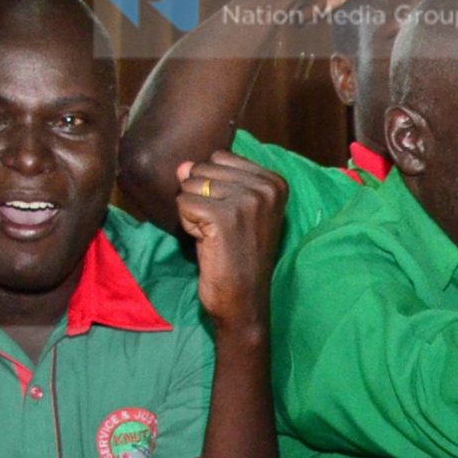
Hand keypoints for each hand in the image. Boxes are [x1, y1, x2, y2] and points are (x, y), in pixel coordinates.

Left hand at [176, 152, 287, 332]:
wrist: (244, 300)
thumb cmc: (238, 255)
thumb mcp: (231, 209)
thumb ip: (210, 179)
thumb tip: (182, 165)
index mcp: (275, 183)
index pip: (219, 157)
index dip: (214, 187)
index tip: (232, 217)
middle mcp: (266, 189)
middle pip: (203, 168)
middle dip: (202, 198)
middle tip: (222, 229)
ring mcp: (247, 202)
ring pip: (190, 184)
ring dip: (194, 212)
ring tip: (216, 236)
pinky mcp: (224, 217)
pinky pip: (183, 203)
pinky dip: (188, 225)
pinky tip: (208, 242)